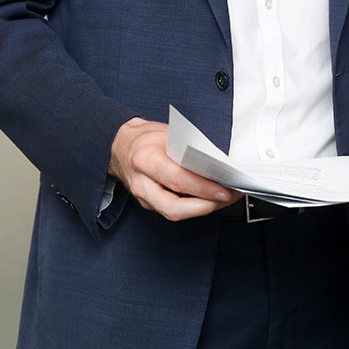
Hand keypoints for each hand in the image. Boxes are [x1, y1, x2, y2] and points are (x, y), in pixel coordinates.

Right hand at [108, 117, 234, 220]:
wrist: (122, 146)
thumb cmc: (146, 138)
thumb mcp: (169, 134)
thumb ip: (189, 149)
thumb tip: (217, 163)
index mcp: (145, 160)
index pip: (177, 180)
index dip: (203, 188)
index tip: (224, 189)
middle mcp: (142, 184)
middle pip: (173, 207)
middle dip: (204, 206)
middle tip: (226, 198)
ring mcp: (144, 197)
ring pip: (173, 213)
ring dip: (202, 209)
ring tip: (224, 199)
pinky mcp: (149, 203)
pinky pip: (173, 210)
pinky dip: (193, 207)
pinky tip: (209, 199)